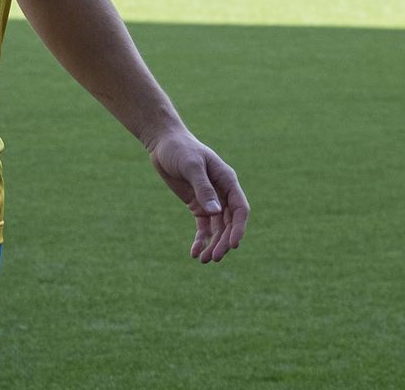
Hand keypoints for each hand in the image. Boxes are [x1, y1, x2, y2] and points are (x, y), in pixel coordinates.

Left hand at [146, 129, 248, 263]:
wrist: (164, 143)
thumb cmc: (180, 149)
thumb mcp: (191, 167)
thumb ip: (203, 188)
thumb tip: (216, 212)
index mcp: (227, 180)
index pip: (240, 208)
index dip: (239, 228)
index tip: (233, 245)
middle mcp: (222, 192)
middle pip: (230, 223)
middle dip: (224, 241)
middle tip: (215, 258)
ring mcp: (210, 200)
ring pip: (218, 228)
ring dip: (214, 244)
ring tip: (204, 260)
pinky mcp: (197, 205)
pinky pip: (203, 227)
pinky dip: (201, 240)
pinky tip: (195, 253)